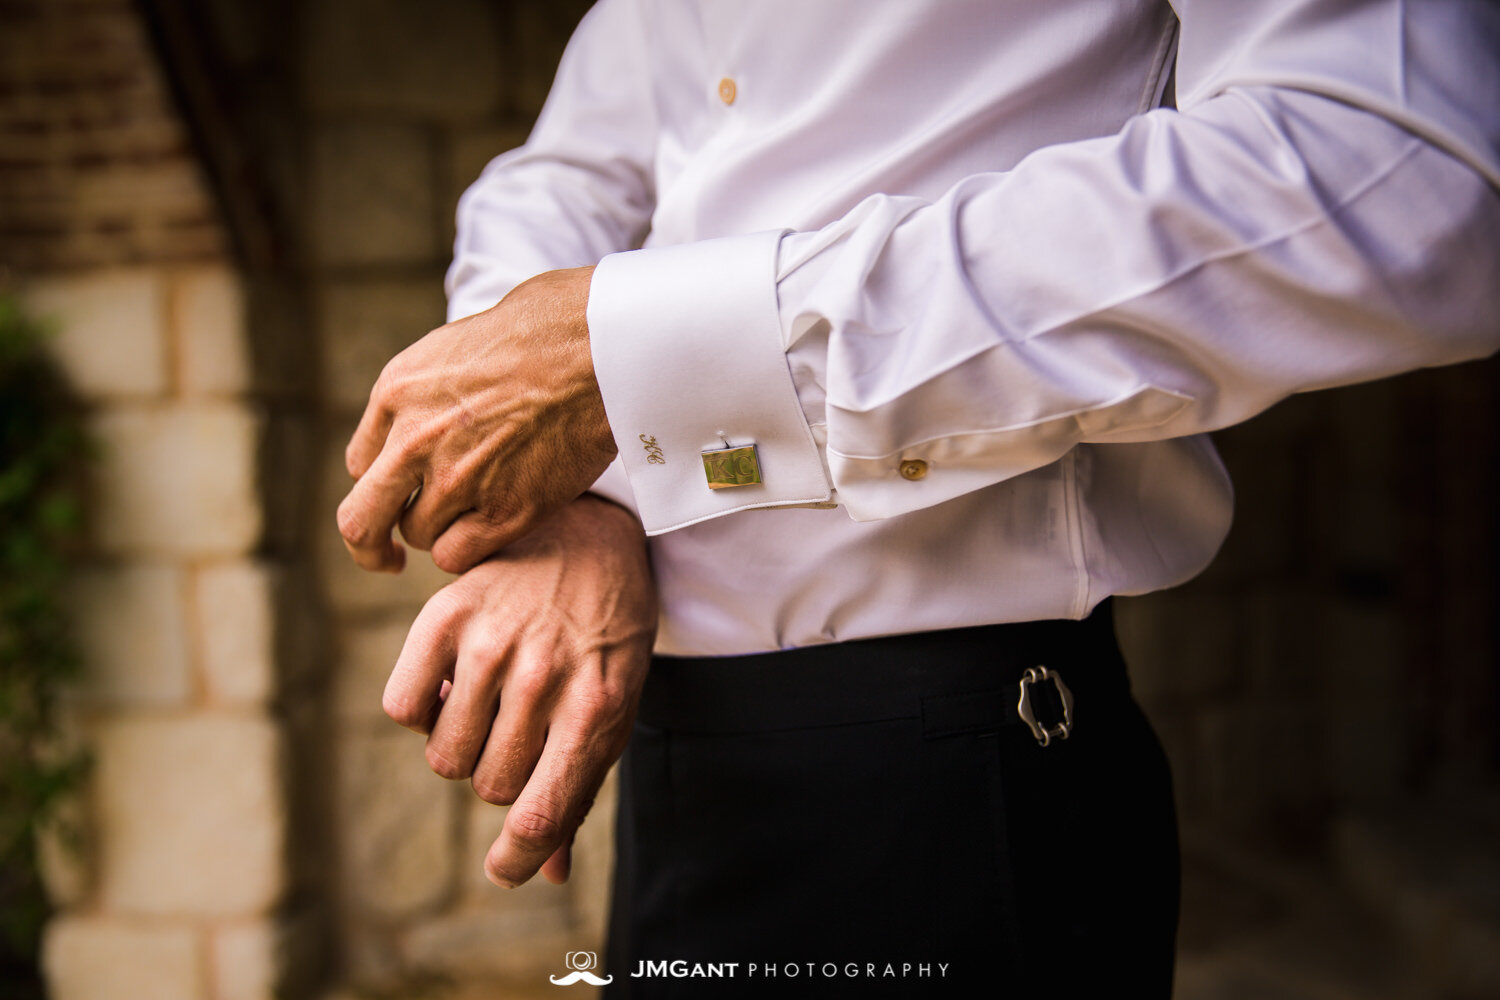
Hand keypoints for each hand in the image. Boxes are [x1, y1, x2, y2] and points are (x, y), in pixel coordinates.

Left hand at [338, 266, 616, 575]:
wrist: (599, 350)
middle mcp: (414, 440)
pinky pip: (456, 555)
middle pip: (361, 518)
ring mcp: (457, 480)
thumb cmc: (546, 329)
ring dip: (440, 531)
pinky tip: (491, 530)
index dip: (385, 482)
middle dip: (369, 543)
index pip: (362, 463)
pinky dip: (468, 549)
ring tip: (478, 511)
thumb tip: (437, 406)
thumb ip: (430, 388)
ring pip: (417, 535)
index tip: (408, 489)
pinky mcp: (503, 511)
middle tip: (384, 558)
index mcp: (397, 392)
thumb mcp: (458, 343)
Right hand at [383, 494, 656, 886]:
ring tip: (490, 704)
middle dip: (502, 774)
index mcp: (596, 707)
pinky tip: (454, 685)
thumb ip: (578, 785)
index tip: (503, 869)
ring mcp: (491, 642)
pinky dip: (422, 709)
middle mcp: (543, 677)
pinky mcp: (447, 614)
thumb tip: (545, 871)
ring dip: (463, 745)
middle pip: (489, 786)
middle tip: (521, 731)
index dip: (516, 858)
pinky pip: (404, 707)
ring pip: (445, 756)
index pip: (540, 813)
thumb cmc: (608, 633)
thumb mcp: (615, 705)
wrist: (592, 533)